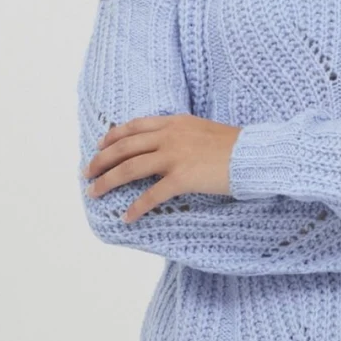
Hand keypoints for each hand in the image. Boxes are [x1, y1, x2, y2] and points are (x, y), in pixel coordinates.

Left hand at [84, 115, 239, 220]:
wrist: (254, 154)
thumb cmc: (234, 146)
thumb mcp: (202, 130)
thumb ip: (181, 135)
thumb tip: (167, 147)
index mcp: (173, 123)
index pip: (134, 127)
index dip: (112, 137)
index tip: (100, 146)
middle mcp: (169, 136)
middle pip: (124, 147)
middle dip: (101, 160)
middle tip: (87, 173)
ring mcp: (174, 156)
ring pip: (130, 168)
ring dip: (108, 181)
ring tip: (94, 193)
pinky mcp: (182, 178)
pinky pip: (152, 194)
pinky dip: (137, 207)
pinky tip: (126, 217)